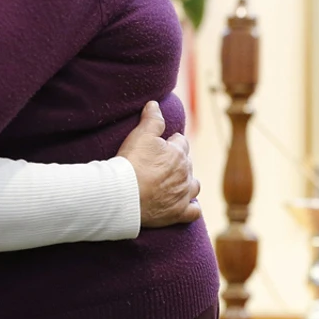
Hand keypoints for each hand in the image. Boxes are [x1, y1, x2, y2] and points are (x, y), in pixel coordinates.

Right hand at [116, 101, 201, 227]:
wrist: (124, 195)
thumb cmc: (131, 163)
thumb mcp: (140, 134)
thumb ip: (152, 119)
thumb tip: (155, 104)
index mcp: (178, 153)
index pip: (181, 142)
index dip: (170, 142)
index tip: (160, 145)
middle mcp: (185, 174)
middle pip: (187, 163)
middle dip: (178, 162)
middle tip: (161, 164)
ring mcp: (183, 195)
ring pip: (194, 186)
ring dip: (187, 182)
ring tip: (175, 182)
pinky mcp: (178, 213)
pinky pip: (194, 211)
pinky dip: (192, 208)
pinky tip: (186, 206)